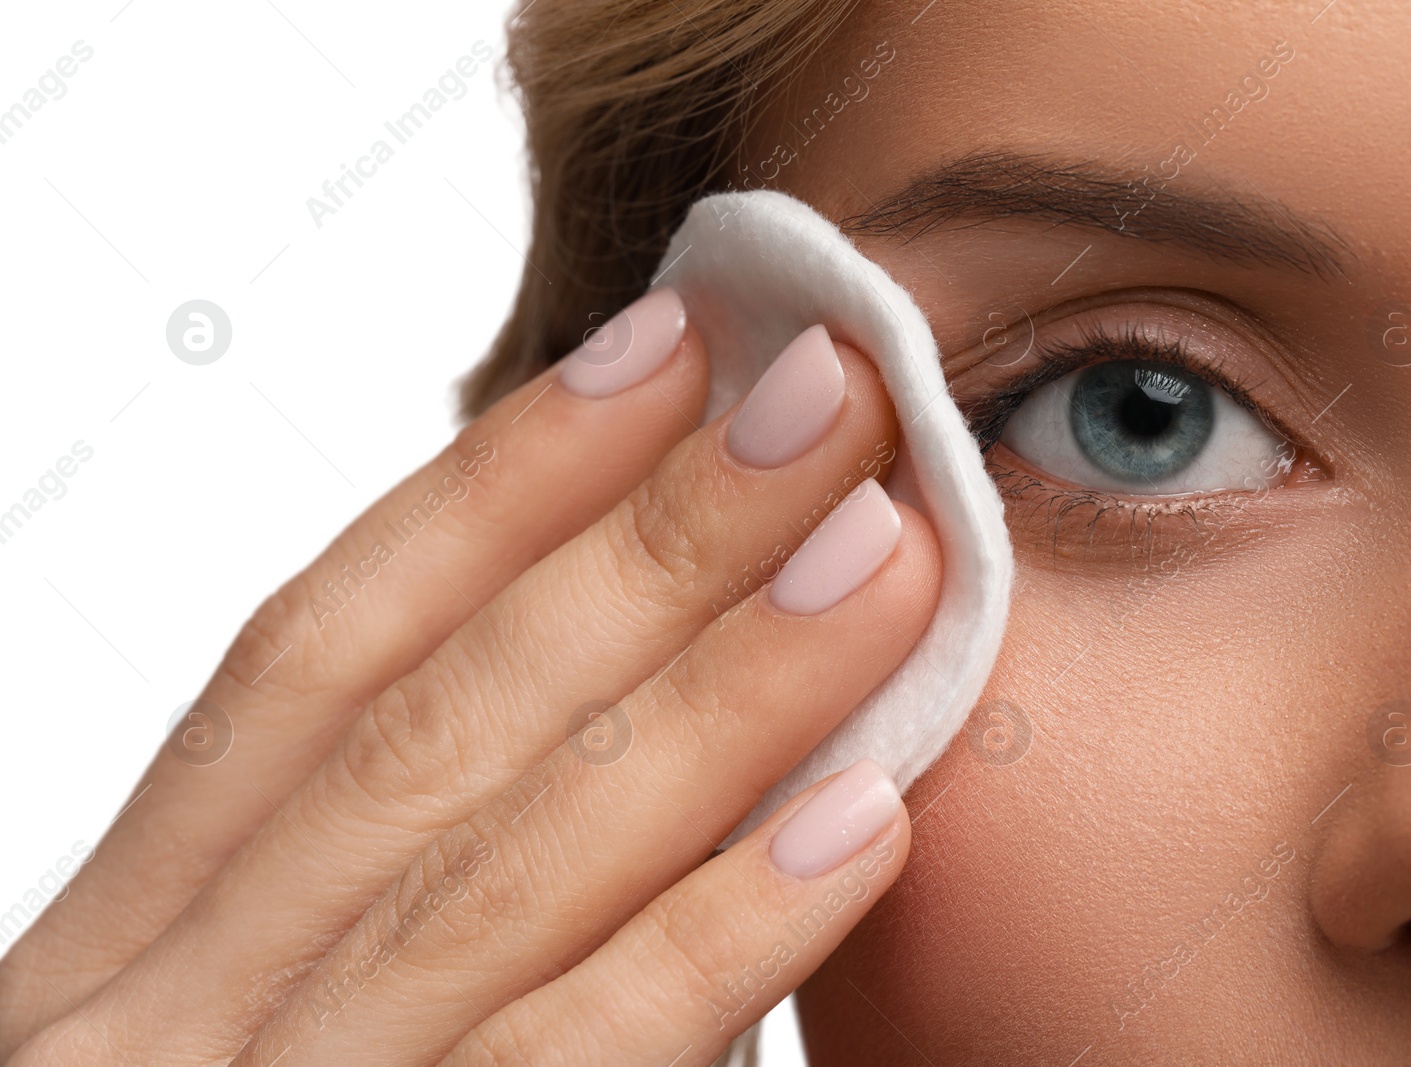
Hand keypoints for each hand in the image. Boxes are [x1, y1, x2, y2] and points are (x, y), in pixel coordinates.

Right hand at [0, 290, 939, 1065]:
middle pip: (433, 721)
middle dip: (639, 541)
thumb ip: (399, 884)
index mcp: (126, 948)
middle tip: (821, 398)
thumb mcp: (252, 1021)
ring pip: (500, 864)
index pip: (317, 653)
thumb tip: (615, 686)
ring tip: (877, 553)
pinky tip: (854, 829)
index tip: (656, 353)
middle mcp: (158, 1019)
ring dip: (712, 695)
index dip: (491, 485)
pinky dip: (705, 948)